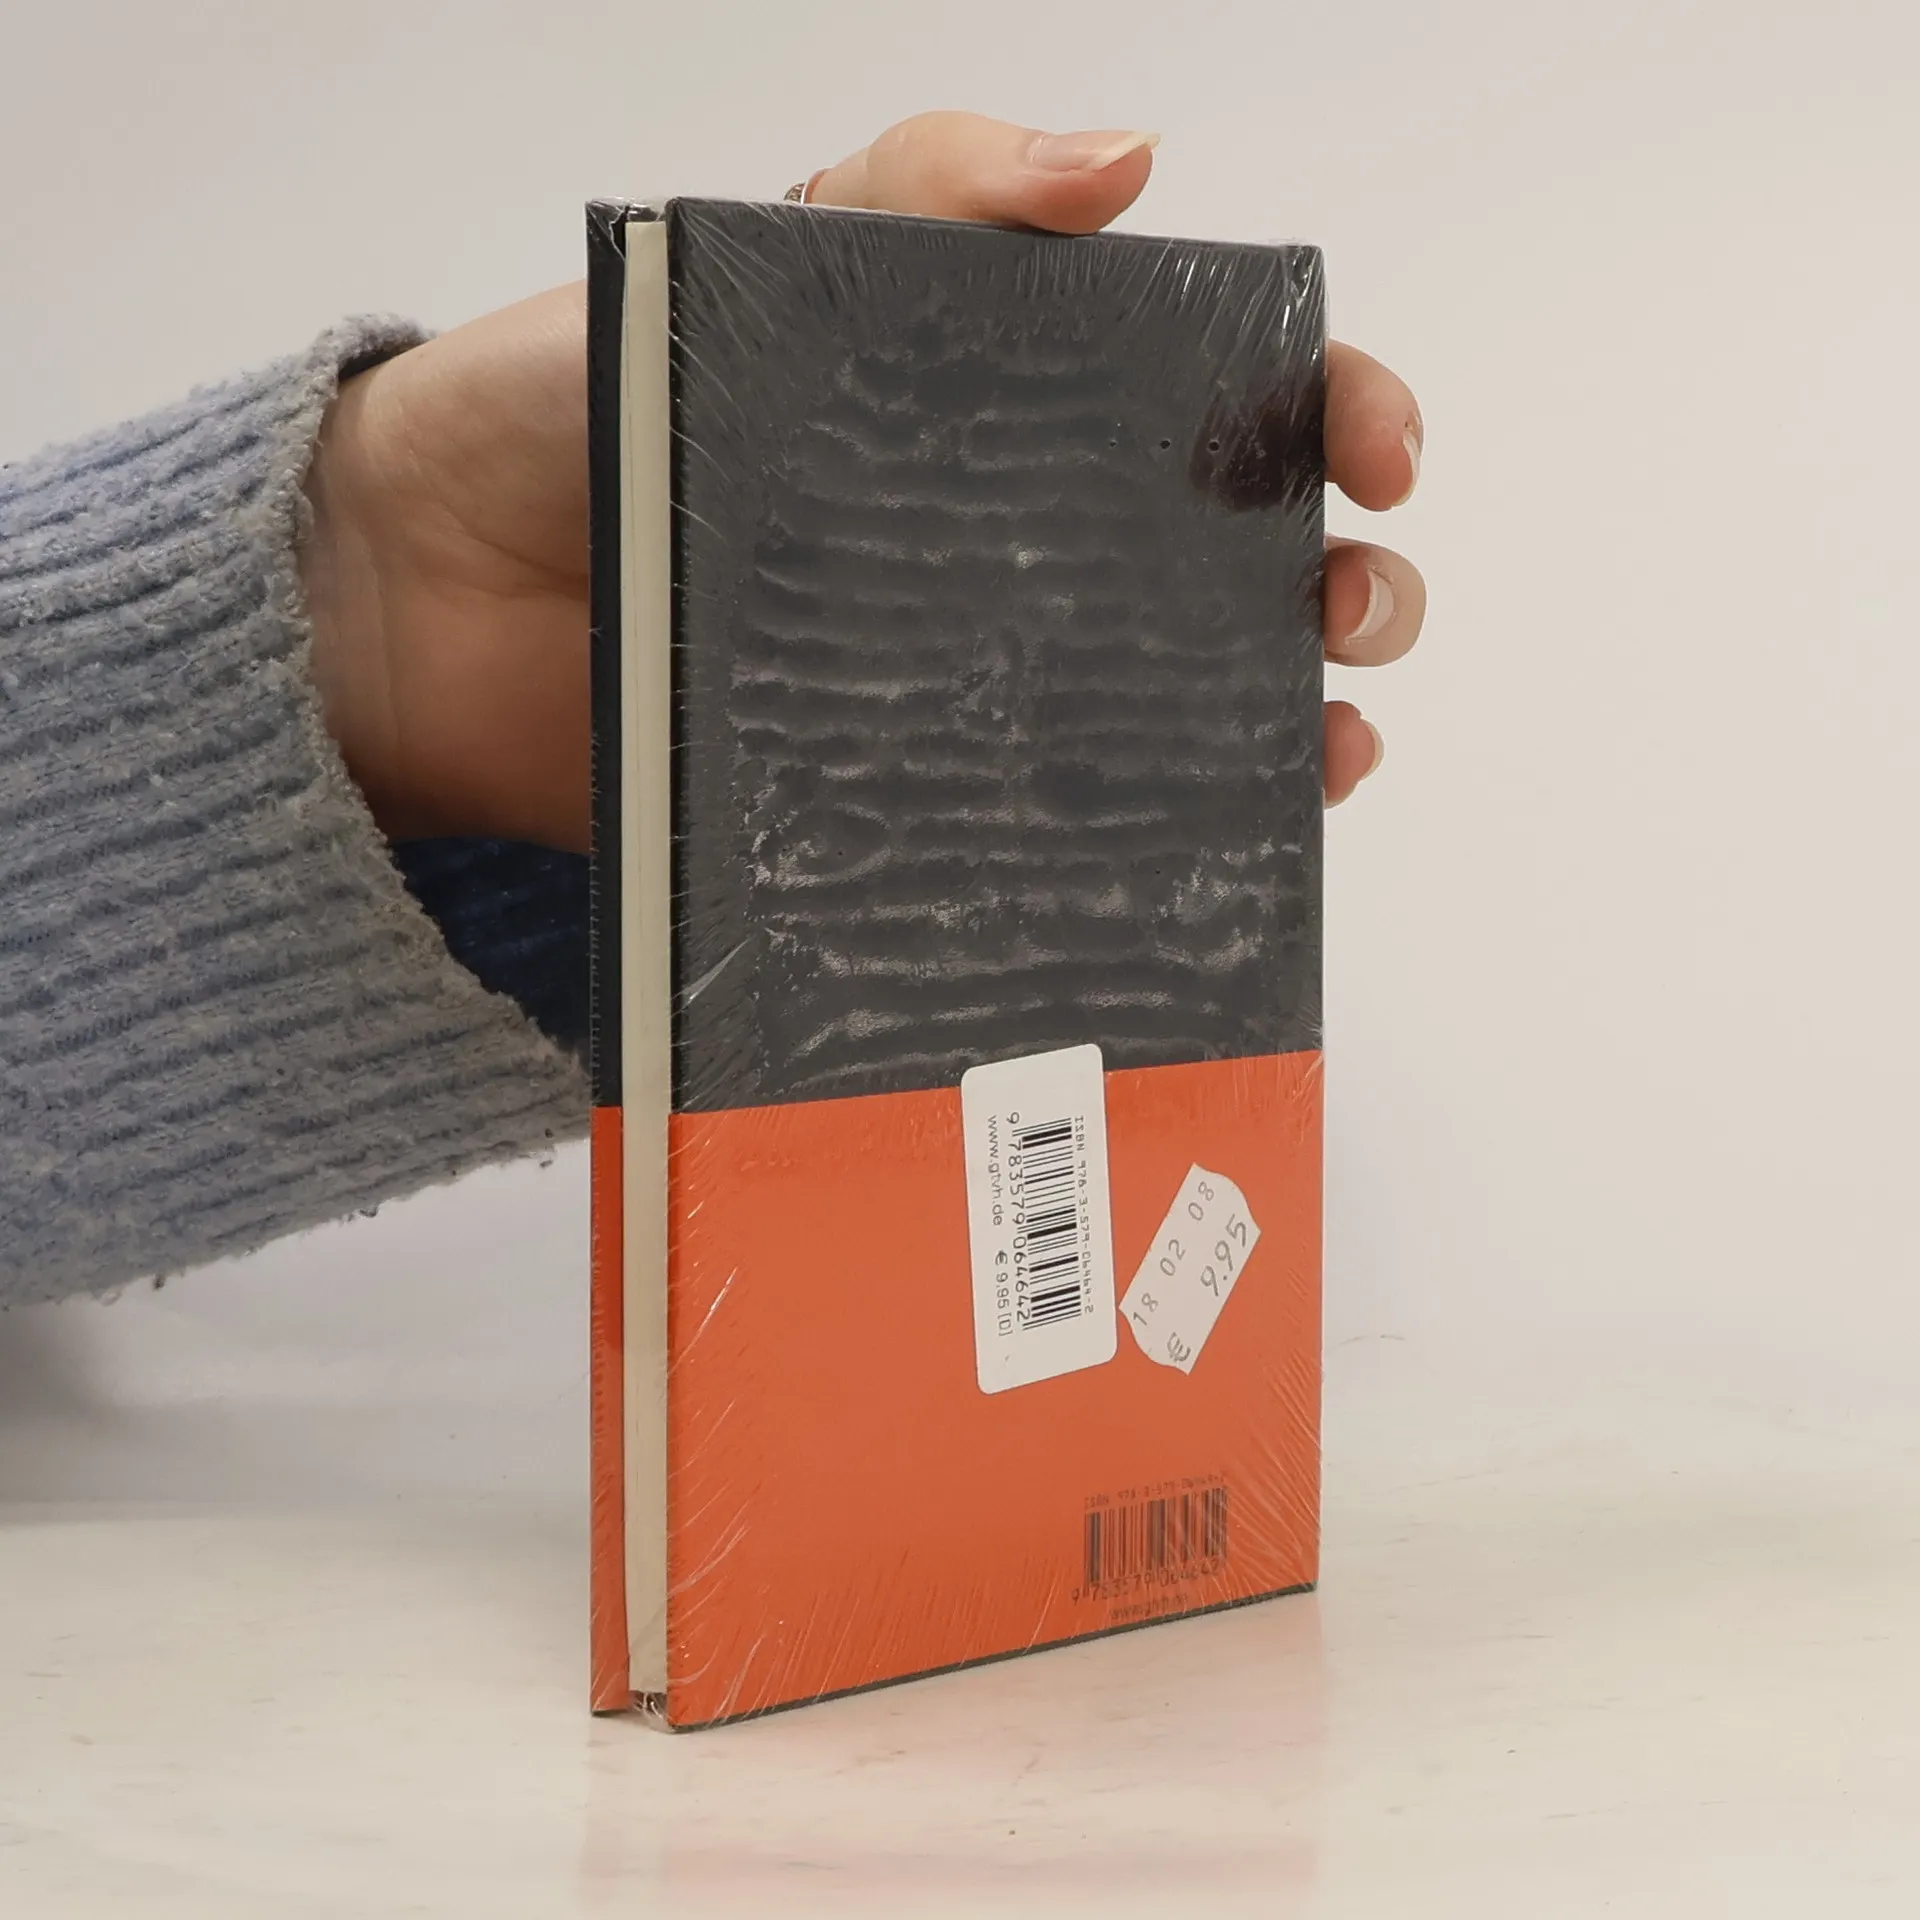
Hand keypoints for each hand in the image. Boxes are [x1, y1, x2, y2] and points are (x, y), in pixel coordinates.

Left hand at [300, 111, 1425, 850]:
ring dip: (1287, 730)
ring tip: (1319, 744)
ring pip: (1179, 716)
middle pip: (1234, 573)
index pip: (1216, 406)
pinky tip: (1195, 844)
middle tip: (1346, 603)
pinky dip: (1147, 843)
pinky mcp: (907, 810)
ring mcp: (967, 694)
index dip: (1326, 413)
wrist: (421, 602)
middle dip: (1341, 583)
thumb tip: (1123, 160)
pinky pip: (1052, 835)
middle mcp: (1011, 560)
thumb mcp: (751, 260)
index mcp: (1004, 418)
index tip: (1369, 445)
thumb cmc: (568, 413)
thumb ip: (920, 187)